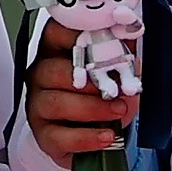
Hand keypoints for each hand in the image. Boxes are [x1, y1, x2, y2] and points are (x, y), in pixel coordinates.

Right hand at [22, 21, 140, 162]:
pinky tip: (107, 135)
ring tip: (118, 110)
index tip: (103, 39)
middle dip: (91, 79)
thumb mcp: (118, 71)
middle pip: (53, 71)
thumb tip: (132, 33)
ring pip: (55, 103)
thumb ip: (123, 52)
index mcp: (57, 52)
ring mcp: (39, 106)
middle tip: (117, 87)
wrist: (102, 134)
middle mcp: (42, 76)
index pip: (56, 33)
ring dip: (92, 107)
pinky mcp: (44, 136)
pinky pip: (59, 137)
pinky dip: (87, 137)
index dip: (77, 35)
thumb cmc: (104, 97)